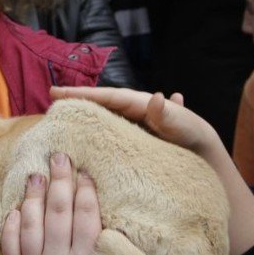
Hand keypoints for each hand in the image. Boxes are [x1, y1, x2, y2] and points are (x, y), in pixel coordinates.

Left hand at [1, 153, 137, 254]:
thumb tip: (139, 228)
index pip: (85, 215)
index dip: (85, 189)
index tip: (85, 170)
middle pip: (58, 211)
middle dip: (59, 180)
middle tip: (59, 156)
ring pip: (31, 224)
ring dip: (33, 196)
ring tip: (36, 175)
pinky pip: (10, 248)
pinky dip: (11, 227)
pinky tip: (16, 208)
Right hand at [51, 87, 216, 154]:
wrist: (204, 161)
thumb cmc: (194, 139)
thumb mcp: (185, 126)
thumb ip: (171, 114)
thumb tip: (159, 97)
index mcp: (140, 104)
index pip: (107, 97)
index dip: (83, 94)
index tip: (57, 93)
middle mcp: (131, 114)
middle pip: (99, 107)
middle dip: (76, 104)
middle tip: (49, 104)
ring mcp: (129, 130)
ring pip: (101, 123)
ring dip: (81, 122)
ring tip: (57, 124)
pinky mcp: (129, 147)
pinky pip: (107, 141)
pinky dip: (93, 141)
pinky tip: (76, 146)